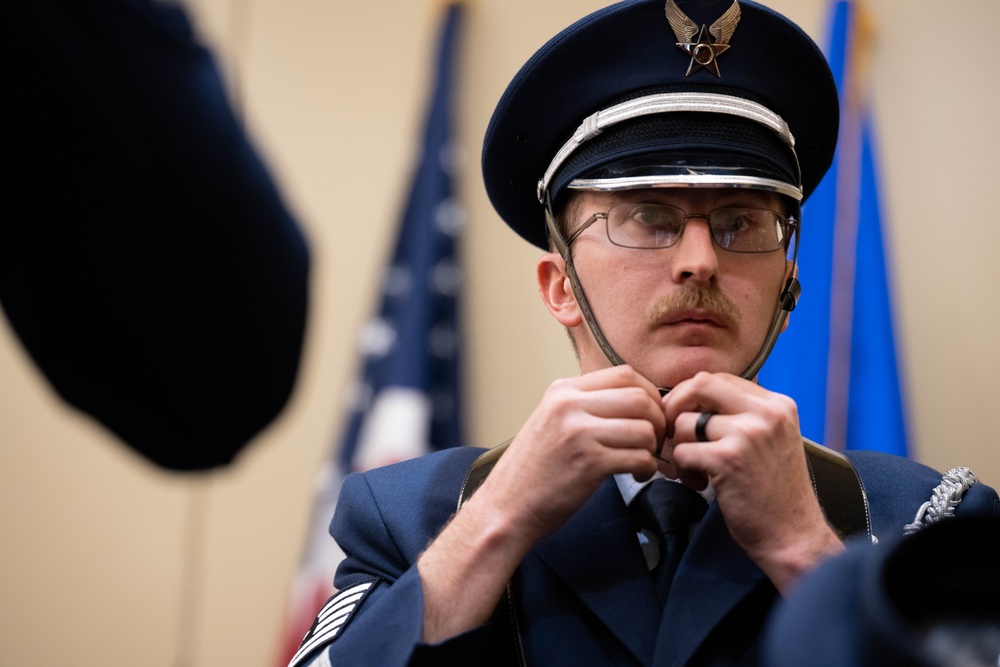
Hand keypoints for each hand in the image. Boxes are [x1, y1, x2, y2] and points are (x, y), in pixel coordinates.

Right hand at [480, 364, 664, 542]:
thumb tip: (637, 400)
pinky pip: (639, 457)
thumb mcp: (553, 421)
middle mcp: (569, 405)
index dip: (649, 394)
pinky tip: (637, 475)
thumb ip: (587, 406)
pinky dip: (647, 468)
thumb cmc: (534, 470)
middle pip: (640, 398)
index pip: (625, 374)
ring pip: (644, 428)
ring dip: (652, 449)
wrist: (506, 507)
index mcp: (563, 390)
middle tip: (654, 442)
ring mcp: (578, 433)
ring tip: (642, 462)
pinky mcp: (589, 462)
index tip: (650, 417)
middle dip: (658, 422)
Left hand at [661, 372, 843, 591]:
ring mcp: (748, 434)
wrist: (793, 535)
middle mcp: (766, 413)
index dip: (692, 395)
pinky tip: (699, 483)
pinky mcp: (729, 459)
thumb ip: (742, 414)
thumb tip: (693, 395)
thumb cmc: (775, 492)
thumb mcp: (771, 439)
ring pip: (686, 422)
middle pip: (700, 384)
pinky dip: (683, 469)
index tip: (684, 416)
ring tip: (696, 470)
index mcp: (777, 405)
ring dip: (680, 447)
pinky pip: (683, 451)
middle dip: (676, 407)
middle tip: (674, 433)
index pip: (719, 378)